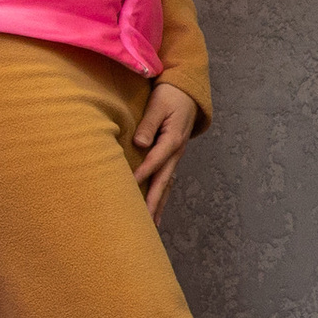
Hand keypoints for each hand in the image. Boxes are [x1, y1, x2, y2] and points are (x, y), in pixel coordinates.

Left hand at [131, 82, 199, 221]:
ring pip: (166, 184)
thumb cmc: (170, 97)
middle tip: (146, 222)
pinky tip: (156, 208)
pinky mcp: (172, 157)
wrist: (188, 92)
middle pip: (163, 181)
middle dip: (154, 202)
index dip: (142, 173)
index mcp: (173, 139)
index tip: (129, 186)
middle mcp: (176, 152)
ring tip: (152, 225)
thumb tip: (139, 143)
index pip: (155, 160)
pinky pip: (166, 180)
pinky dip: (161, 195)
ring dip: (159, 204)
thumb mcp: (158, 105)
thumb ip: (148, 125)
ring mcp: (175, 156)